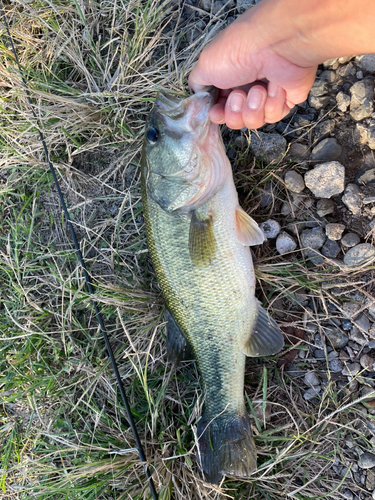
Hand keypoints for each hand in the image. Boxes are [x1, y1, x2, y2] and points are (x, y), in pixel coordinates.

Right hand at [189, 5, 317, 129]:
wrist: (275, 44)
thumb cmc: (239, 51)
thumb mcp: (205, 64)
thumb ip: (197, 83)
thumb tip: (200, 95)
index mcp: (228, 80)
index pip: (220, 109)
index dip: (218, 115)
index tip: (217, 111)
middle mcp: (246, 87)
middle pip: (235, 120)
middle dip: (235, 113)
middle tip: (239, 95)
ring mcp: (266, 95)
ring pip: (253, 122)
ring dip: (253, 108)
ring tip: (259, 90)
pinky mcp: (285, 100)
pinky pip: (273, 116)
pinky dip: (272, 104)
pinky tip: (274, 86)